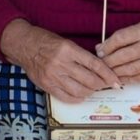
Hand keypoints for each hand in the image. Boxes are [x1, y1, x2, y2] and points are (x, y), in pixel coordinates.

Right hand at [0, 19, 119, 101]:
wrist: (24, 45)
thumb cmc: (46, 41)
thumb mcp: (66, 43)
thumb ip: (81, 56)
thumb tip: (99, 69)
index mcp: (68, 49)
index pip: (95, 64)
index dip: (108, 74)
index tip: (116, 80)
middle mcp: (61, 63)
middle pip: (90, 80)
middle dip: (102, 84)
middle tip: (105, 84)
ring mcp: (53, 76)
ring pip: (80, 91)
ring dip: (91, 92)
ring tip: (92, 88)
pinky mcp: (47, 85)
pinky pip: (67, 97)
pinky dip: (78, 98)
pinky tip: (81, 94)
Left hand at [97, 20, 139, 83]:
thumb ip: (123, 36)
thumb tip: (101, 48)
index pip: (121, 39)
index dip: (107, 46)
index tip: (100, 51)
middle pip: (124, 56)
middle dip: (109, 61)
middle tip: (101, 63)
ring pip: (130, 69)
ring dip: (115, 71)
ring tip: (107, 71)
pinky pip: (139, 77)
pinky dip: (126, 79)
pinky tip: (119, 77)